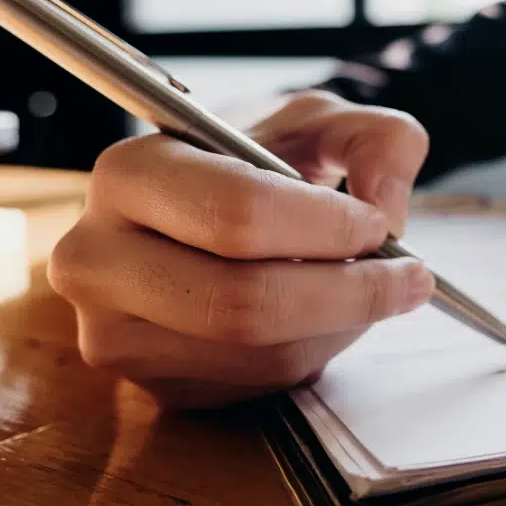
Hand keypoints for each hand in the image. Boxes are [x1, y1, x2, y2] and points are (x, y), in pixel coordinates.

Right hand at [48, 90, 434, 408]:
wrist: (190, 211)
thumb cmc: (248, 162)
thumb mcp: (313, 122)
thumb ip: (374, 136)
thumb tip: (389, 207)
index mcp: (129, 175)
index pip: (235, 215)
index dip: (325, 228)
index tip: (379, 224)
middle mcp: (98, 259)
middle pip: (242, 303)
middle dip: (348, 293)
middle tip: (407, 277)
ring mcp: (114, 332)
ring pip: (258, 354)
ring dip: (337, 326)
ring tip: (363, 289)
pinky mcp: (148, 382)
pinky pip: (252, 384)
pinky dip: (308, 352)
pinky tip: (314, 314)